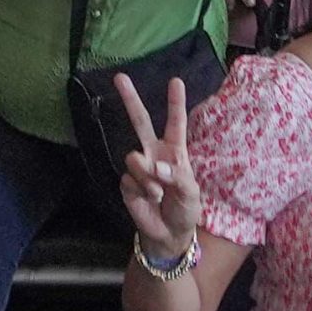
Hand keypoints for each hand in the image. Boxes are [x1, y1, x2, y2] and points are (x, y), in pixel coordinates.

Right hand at [114, 73, 204, 256]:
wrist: (168, 234)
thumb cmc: (185, 210)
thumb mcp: (192, 193)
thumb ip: (176, 175)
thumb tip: (154, 164)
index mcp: (175, 152)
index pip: (175, 123)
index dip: (175, 103)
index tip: (176, 81)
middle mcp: (154, 153)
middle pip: (140, 121)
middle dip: (130, 99)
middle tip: (120, 77)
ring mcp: (139, 167)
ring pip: (134, 157)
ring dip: (147, 175)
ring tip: (158, 193)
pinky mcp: (127, 182)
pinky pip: (129, 178)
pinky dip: (141, 189)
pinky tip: (148, 199)